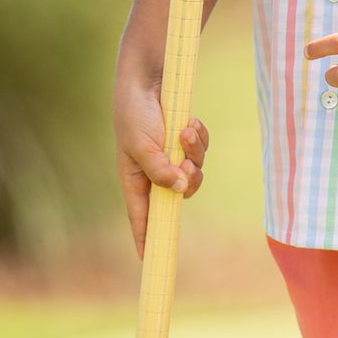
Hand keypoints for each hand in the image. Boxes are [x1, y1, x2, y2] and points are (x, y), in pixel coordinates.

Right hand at [113, 77, 208, 258]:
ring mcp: (173, 155)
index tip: (150, 260)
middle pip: (181, 194)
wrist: (149, 77)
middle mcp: (156, 170)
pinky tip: (190, 122)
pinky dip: (199, 138)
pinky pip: (202, 149)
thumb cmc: (136, 113)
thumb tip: (180, 189)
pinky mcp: (186, 140)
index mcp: (136, 178)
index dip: (146, 237)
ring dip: (195, 152)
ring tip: (185, 130)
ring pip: (195, 170)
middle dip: (189, 179)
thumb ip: (159, 169)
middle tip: (187, 164)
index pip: (142, 216)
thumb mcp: (142, 144)